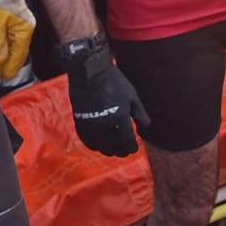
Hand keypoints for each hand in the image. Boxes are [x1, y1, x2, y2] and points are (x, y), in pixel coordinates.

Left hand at [0, 0, 35, 80]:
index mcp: (24, 32)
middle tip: (2, 77)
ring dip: (10, 58)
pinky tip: (5, 54)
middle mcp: (27, 30)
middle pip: (20, 52)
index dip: (10, 68)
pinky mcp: (18, 21)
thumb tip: (0, 61)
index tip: (4, 78)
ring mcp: (24, 25)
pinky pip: (15, 40)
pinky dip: (10, 49)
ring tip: (2, 68)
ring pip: (18, 47)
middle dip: (11, 65)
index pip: (18, 55)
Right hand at [65, 35, 148, 156]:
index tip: (134, 149)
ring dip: (108, 151)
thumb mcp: (132, 95)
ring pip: (100, 146)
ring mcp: (91, 124)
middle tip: (125, 152)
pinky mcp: (80, 122)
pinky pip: (87, 141)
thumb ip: (140, 113)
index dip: (132, 147)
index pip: (127, 140)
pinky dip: (94, 146)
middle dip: (121, 151)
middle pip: (114, 146)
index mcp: (120, 116)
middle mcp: (105, 124)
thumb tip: (145, 128)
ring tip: (113, 151)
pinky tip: (99, 146)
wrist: (90, 73)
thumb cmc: (114, 82)